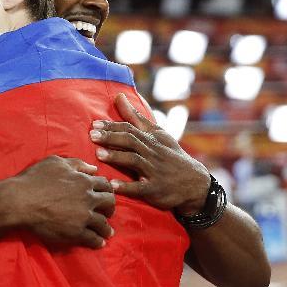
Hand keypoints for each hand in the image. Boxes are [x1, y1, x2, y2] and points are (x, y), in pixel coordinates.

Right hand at [9, 156, 114, 248]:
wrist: (21, 202)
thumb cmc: (35, 179)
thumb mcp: (55, 163)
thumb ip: (77, 164)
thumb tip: (93, 169)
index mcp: (84, 181)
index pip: (105, 185)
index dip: (106, 189)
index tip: (104, 195)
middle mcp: (88, 199)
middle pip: (109, 203)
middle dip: (110, 208)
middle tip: (107, 213)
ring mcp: (83, 217)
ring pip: (103, 224)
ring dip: (106, 229)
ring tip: (107, 233)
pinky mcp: (76, 233)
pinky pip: (92, 239)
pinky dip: (98, 241)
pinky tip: (99, 243)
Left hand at [90, 93, 210, 215]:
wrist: (194, 182)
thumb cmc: (170, 155)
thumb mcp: (157, 134)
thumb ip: (136, 117)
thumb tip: (119, 96)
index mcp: (152, 139)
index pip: (130, 129)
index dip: (112, 126)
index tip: (94, 124)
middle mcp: (153, 153)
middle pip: (131, 141)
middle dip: (111, 138)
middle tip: (92, 136)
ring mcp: (155, 171)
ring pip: (135, 161)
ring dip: (117, 157)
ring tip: (98, 155)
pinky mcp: (155, 190)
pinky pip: (140, 188)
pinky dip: (127, 187)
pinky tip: (113, 186)